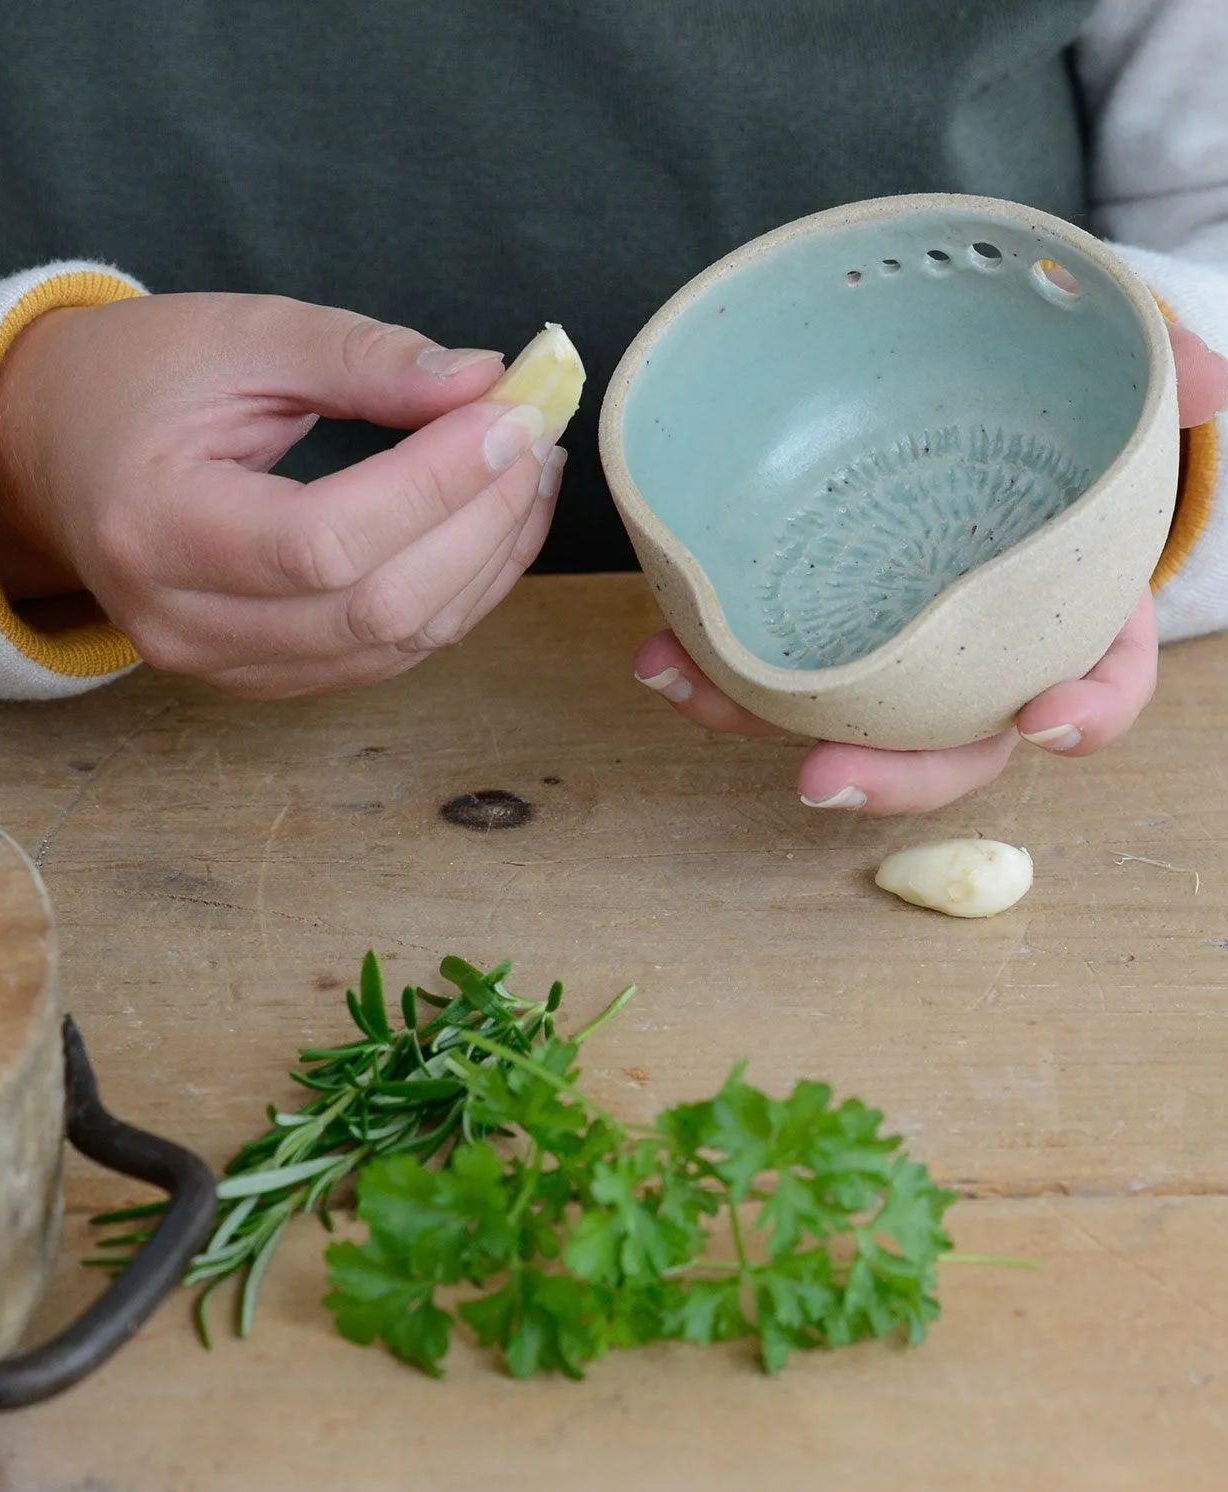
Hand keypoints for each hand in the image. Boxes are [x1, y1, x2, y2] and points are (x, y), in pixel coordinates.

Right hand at [0, 293, 564, 697]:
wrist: (56, 451)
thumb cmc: (138, 380)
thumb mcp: (241, 335)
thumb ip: (362, 358)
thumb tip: (485, 382)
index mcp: (155, 528)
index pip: (323, 541)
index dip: (435, 484)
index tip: (510, 413)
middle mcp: (178, 623)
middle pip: (370, 609)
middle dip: (479, 523)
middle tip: (535, 438)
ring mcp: (215, 666)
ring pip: (391, 647)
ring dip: (483, 565)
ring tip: (526, 473)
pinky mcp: (255, 678)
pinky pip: (379, 660)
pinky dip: (451, 598)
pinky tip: (487, 528)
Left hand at [633, 324, 1227, 814]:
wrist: (976, 387)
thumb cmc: (1060, 402)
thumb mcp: (1121, 373)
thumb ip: (1169, 370)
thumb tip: (1210, 380)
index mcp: (1074, 621)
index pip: (1101, 695)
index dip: (1081, 720)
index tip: (1040, 720)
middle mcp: (980, 662)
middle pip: (950, 750)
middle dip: (888, 779)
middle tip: (820, 777)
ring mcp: (891, 657)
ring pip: (840, 724)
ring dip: (761, 725)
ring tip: (692, 691)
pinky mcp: (816, 631)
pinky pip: (768, 674)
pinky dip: (710, 672)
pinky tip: (659, 652)